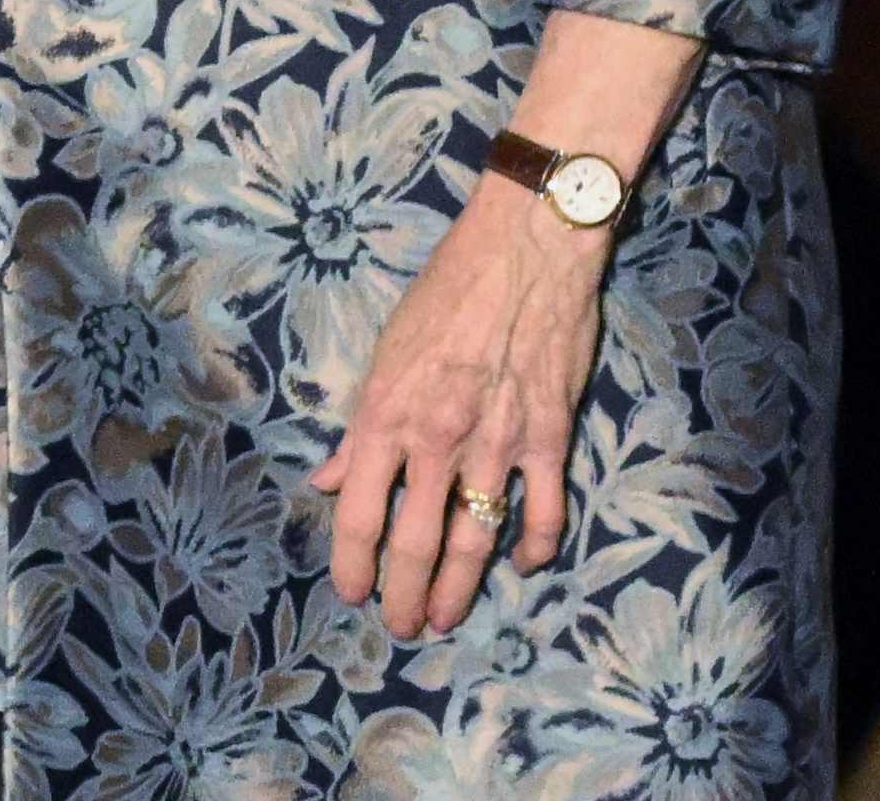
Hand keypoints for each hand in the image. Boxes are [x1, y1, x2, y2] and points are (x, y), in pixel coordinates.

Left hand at [314, 182, 610, 640]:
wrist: (524, 253)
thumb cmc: (446, 293)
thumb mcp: (385, 352)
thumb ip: (361, 426)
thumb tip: (331, 480)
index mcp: (387, 415)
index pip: (360, 509)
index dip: (353, 560)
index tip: (352, 592)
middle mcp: (437, 438)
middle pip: (416, 540)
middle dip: (405, 593)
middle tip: (402, 626)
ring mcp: (497, 443)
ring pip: (476, 538)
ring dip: (460, 586)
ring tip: (446, 616)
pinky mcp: (548, 437)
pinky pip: (543, 510)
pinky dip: (535, 545)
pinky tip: (525, 565)